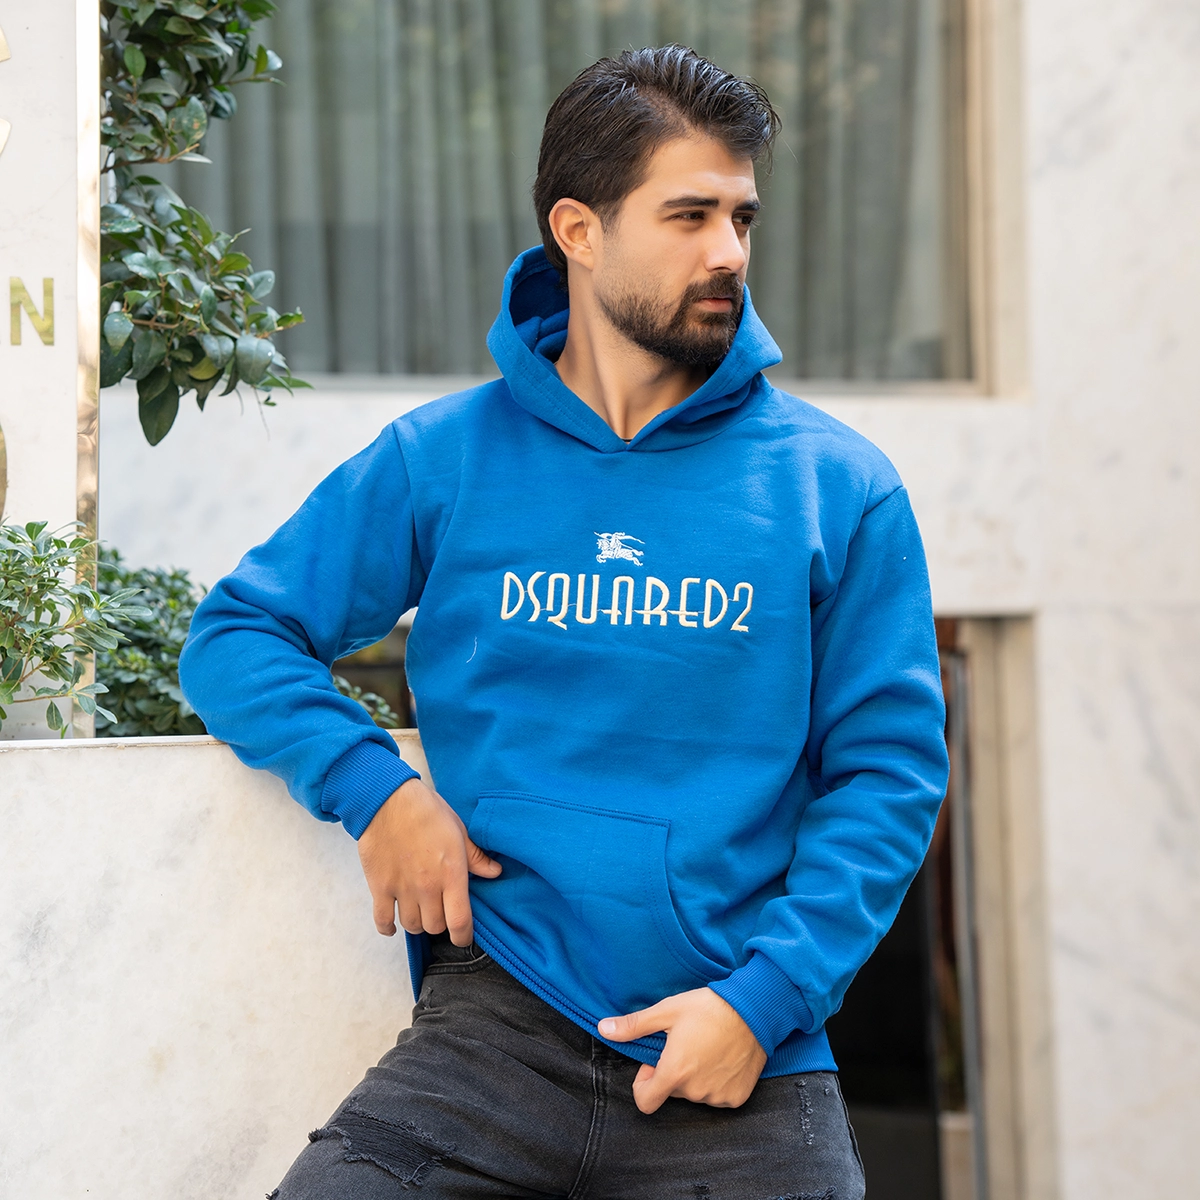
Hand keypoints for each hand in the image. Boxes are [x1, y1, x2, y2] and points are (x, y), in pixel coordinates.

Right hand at [357, 777, 500, 944]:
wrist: (388, 801)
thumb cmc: (427, 811)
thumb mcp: (459, 830)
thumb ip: (476, 857)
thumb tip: (495, 872)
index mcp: (451, 873)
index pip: (460, 921)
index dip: (463, 937)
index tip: (463, 938)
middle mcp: (427, 887)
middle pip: (435, 927)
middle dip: (441, 924)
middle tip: (441, 912)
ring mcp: (402, 889)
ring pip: (412, 926)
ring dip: (418, 923)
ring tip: (420, 911)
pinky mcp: (380, 886)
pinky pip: (383, 920)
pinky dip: (388, 928)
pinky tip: (393, 925)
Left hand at [598, 987, 767, 1112]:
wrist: (754, 1009)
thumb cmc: (708, 1007)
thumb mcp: (667, 1011)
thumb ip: (634, 1025)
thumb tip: (603, 1028)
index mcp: (674, 1072)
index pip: (645, 1102)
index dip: (644, 1083)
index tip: (654, 1062)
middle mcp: (695, 1091)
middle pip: (671, 1092)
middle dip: (672, 1072)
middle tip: (685, 1044)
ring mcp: (717, 1097)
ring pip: (694, 1093)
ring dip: (695, 1077)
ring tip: (706, 1047)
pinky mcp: (737, 1097)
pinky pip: (717, 1096)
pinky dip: (716, 1081)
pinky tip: (722, 1058)